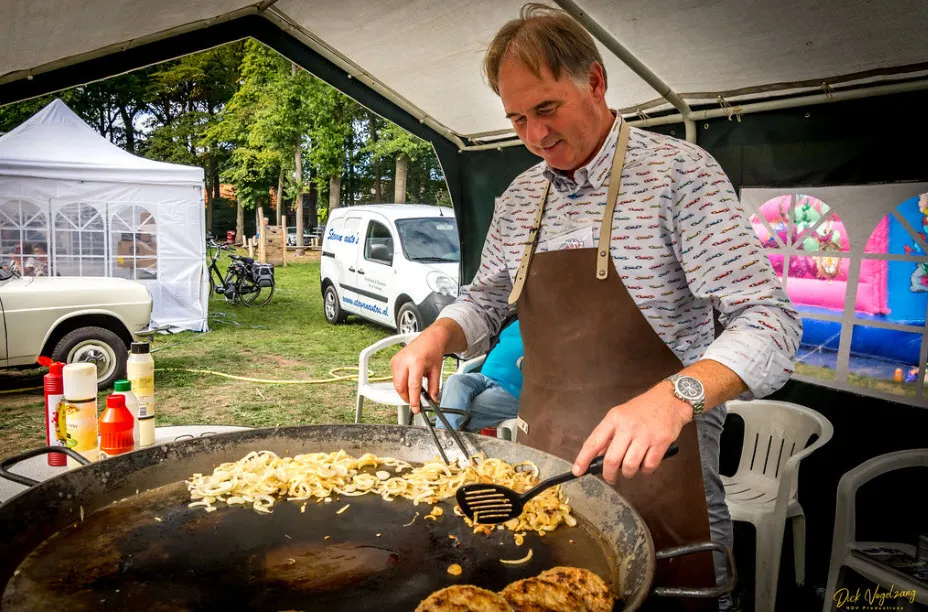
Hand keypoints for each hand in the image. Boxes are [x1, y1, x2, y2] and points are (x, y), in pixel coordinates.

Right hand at [390, 326, 450, 411]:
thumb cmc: (434, 350)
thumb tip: (433, 400)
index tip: (416, 408)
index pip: (413, 386)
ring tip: (414, 391)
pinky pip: (395, 378)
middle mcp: (404, 360)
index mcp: (416, 362)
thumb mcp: (437, 370)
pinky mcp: (394, 361)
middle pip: (400, 387)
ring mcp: (397, 360)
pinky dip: (401, 384)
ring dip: (404, 391)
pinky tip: (409, 382)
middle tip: (415, 402)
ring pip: (396, 384)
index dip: (414, 400)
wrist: (430, 338)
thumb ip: (434, 387)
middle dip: (407, 398)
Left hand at [572, 383, 690, 482]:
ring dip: (628, 473)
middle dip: (608, 474)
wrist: (670, 399)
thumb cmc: (643, 409)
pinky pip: (649, 465)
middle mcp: (628, 427)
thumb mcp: (620, 415)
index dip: (583, 459)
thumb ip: (609, 435)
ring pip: (629, 465)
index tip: (577, 471)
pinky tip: (644, 465)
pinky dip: (645, 471)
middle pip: (611, 459)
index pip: (593, 442)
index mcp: (614, 419)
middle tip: (610, 478)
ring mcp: (645, 435)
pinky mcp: (661, 442)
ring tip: (629, 470)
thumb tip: (597, 456)